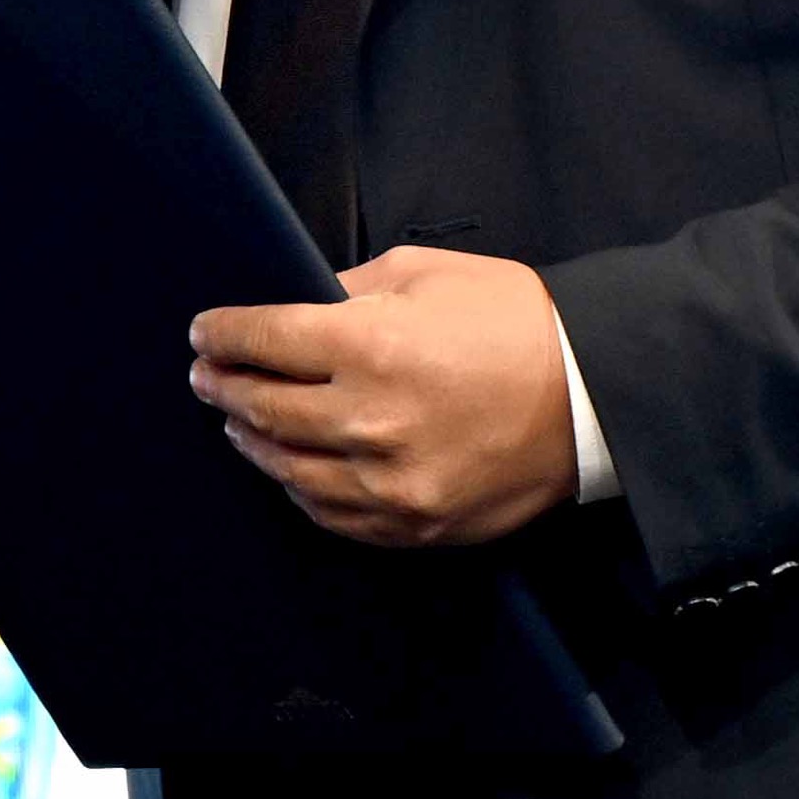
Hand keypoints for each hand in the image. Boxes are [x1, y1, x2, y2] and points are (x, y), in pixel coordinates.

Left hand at [186, 245, 581, 548]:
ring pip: (290, 470)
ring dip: (254, 442)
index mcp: (371, 346)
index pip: (264, 340)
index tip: (203, 332)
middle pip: (265, 408)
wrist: (595, 397)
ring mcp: (392, 483)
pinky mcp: (416, 524)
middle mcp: (371, 421)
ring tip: (237, 423)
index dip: (223, 333)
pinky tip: (291, 468)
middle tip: (206, 376)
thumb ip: (351, 290)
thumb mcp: (426, 275)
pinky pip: (335, 515)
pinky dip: (301, 489)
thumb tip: (300, 304)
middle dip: (224, 387)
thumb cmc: (514, 321)